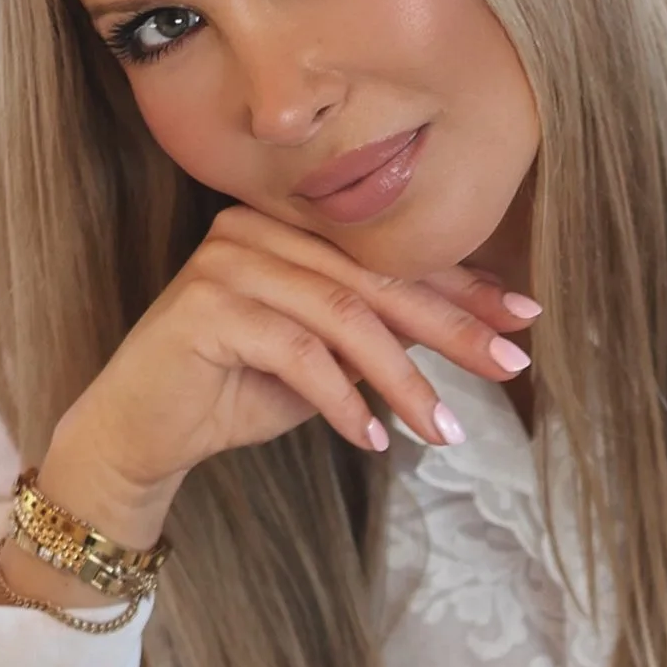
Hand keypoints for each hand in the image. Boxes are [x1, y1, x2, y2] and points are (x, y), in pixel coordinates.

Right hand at [31, 209, 540, 554]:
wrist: (143, 432)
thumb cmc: (235, 392)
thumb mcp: (326, 361)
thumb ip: (380, 335)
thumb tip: (473, 331)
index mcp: (289, 227)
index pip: (388, 257)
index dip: (460, 288)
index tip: (522, 317)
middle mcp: (257, 230)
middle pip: (375, 280)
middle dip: (452, 327)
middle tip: (509, 363)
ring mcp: (228, 263)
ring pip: (343, 317)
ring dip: (403, 380)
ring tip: (442, 430)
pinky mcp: (206, 309)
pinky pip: (299, 353)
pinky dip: (344, 401)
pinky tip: (373, 439)